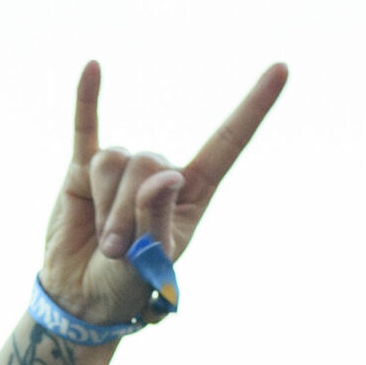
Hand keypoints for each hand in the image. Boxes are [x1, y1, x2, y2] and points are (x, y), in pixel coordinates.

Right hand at [41, 62, 286, 326]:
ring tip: (105, 240)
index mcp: (193, 193)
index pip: (229, 142)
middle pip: (148, 161)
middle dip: (128, 209)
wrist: (84, 297)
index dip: (254, 107)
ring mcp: (123, 170)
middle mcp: (161, 173)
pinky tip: (93, 67)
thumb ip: (158, 220)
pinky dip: (88, 99)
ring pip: (114, 159)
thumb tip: (167, 174)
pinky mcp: (83, 169)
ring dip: (105, 203)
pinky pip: (86, 127)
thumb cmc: (129, 285)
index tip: (282, 68)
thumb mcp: (153, 264)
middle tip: (120, 250)